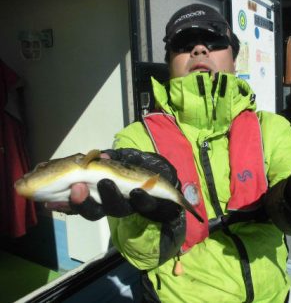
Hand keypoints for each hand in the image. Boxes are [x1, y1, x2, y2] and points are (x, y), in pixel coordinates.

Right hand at [48, 149, 181, 221]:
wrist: (162, 177)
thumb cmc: (133, 168)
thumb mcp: (115, 161)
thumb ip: (102, 161)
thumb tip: (97, 158)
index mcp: (98, 197)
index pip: (79, 204)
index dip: (65, 203)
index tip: (48, 200)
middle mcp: (111, 205)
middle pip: (94, 211)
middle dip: (84, 201)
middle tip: (78, 188)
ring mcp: (129, 205)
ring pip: (116, 208)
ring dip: (109, 196)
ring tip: (106, 183)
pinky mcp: (149, 203)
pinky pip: (144, 203)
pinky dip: (140, 197)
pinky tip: (137, 191)